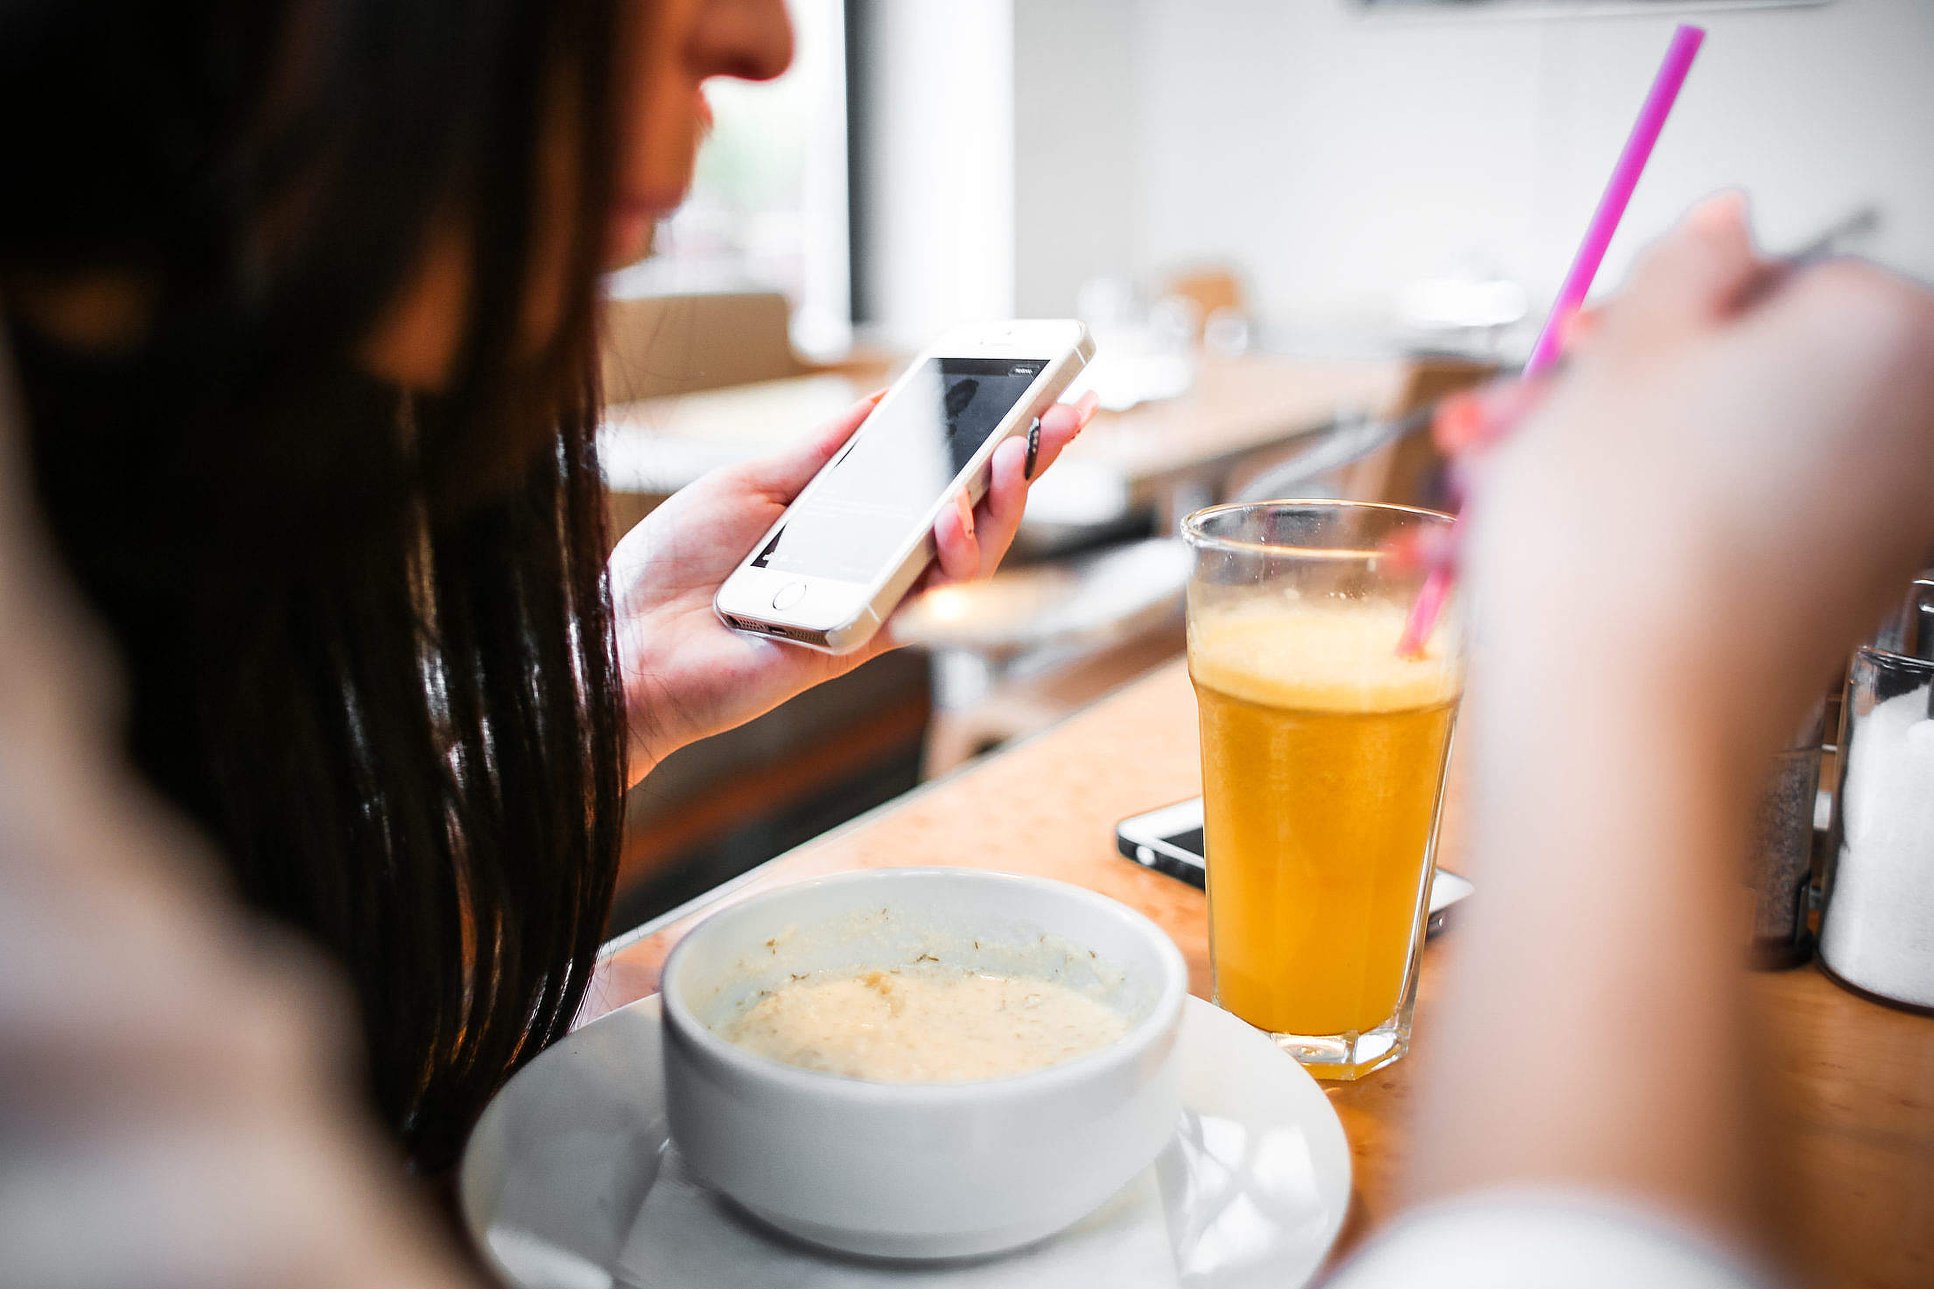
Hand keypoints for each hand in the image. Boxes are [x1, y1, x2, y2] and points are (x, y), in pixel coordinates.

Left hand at [609, 389, 1099, 777]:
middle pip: (974, 514)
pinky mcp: (863, 639)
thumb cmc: (671, 573)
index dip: (992, 439)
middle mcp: (872, 563)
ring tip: (1006, 456)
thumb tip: (880, 401)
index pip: (938, 476)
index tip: (1039, 390)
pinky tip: (948, 507)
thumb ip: (823, 452)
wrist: (622, 645)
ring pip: (968, 558)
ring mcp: (873, 603)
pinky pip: (926, 597)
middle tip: (1062, 412)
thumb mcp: (750, 484)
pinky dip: (947, 550)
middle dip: (1027, 462)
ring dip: (998, 502)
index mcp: (849, 522)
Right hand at [1453, 195, 1933, 747]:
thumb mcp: (1626, 353)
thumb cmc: (1622, 552)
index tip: (1581, 340)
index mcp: (1888, 335)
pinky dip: (1619, 536)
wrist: (1618, 732)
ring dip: (1576, 472)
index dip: (1656, 308)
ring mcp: (1872, 529)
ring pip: (1708, 461)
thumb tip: (1726, 222)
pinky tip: (1507, 555)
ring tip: (1479, 501)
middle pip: (1737, 375)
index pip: (1775, 273)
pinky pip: (1713, 534)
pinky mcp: (1820, 606)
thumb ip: (1684, 265)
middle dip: (1596, 401)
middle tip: (1513, 421)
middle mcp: (1914, 432)